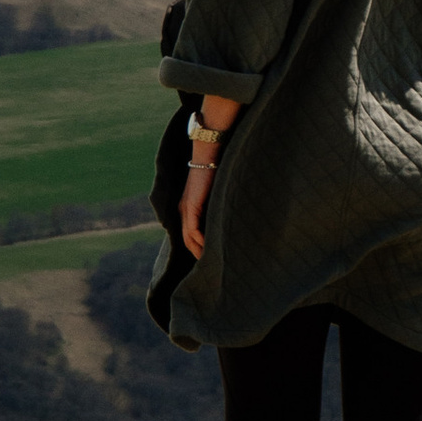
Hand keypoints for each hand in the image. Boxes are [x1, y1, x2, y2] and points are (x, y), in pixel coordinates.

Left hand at [179, 98, 236, 260]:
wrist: (210, 151)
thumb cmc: (219, 166)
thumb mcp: (220, 191)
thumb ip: (223, 204)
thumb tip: (236, 215)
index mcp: (190, 207)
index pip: (192, 235)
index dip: (201, 248)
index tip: (214, 260)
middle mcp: (184, 210)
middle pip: (189, 241)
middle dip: (200, 255)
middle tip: (213, 269)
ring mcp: (186, 209)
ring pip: (189, 239)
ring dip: (200, 252)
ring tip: (213, 264)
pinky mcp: (191, 206)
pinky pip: (193, 232)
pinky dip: (201, 243)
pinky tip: (211, 250)